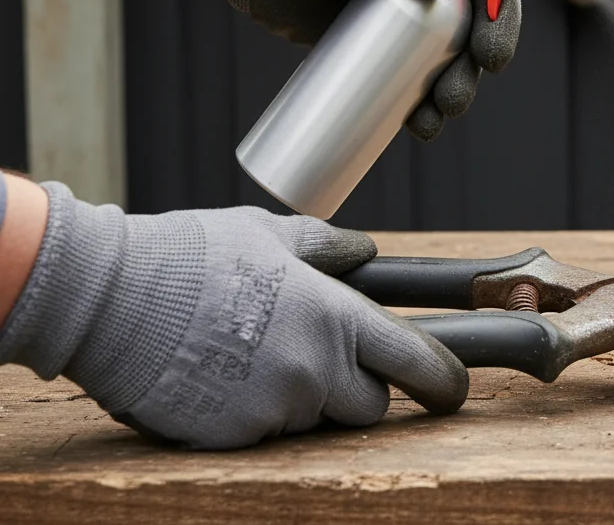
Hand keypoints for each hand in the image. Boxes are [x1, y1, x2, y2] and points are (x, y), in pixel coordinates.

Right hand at [0, 183, 465, 449]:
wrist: (105, 297)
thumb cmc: (187, 256)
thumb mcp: (265, 233)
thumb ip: (325, 247)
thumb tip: (365, 251)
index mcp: (334, 317)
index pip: (416, 362)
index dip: (442, 379)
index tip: (449, 387)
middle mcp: (314, 370)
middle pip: (369, 405)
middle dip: (354, 389)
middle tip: (312, 357)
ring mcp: (274, 410)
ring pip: (312, 419)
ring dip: (296, 397)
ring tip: (244, 352)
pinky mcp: (233, 438)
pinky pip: (264, 433)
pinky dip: (251, 412)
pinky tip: (218, 375)